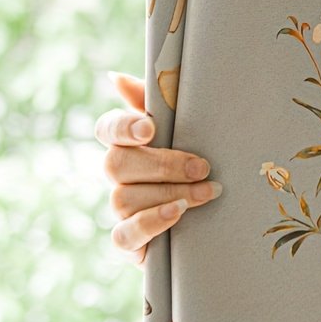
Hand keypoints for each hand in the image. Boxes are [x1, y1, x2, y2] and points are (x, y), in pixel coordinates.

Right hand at [96, 72, 219, 263]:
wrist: (213, 219)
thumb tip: (116, 79)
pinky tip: (177, 213)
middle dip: (163, 165)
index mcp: (128, 145)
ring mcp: (120, 210)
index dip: (122, 127)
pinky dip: (149, 223)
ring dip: (168, 194)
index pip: (107, 129)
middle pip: (116, 164)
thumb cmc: (197, 165)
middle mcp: (117, 176)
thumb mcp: (186, 133)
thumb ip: (160, 103)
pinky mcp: (129, 242)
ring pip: (123, 198)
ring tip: (207, 192)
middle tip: (203, 167)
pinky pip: (123, 235)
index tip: (150, 128)